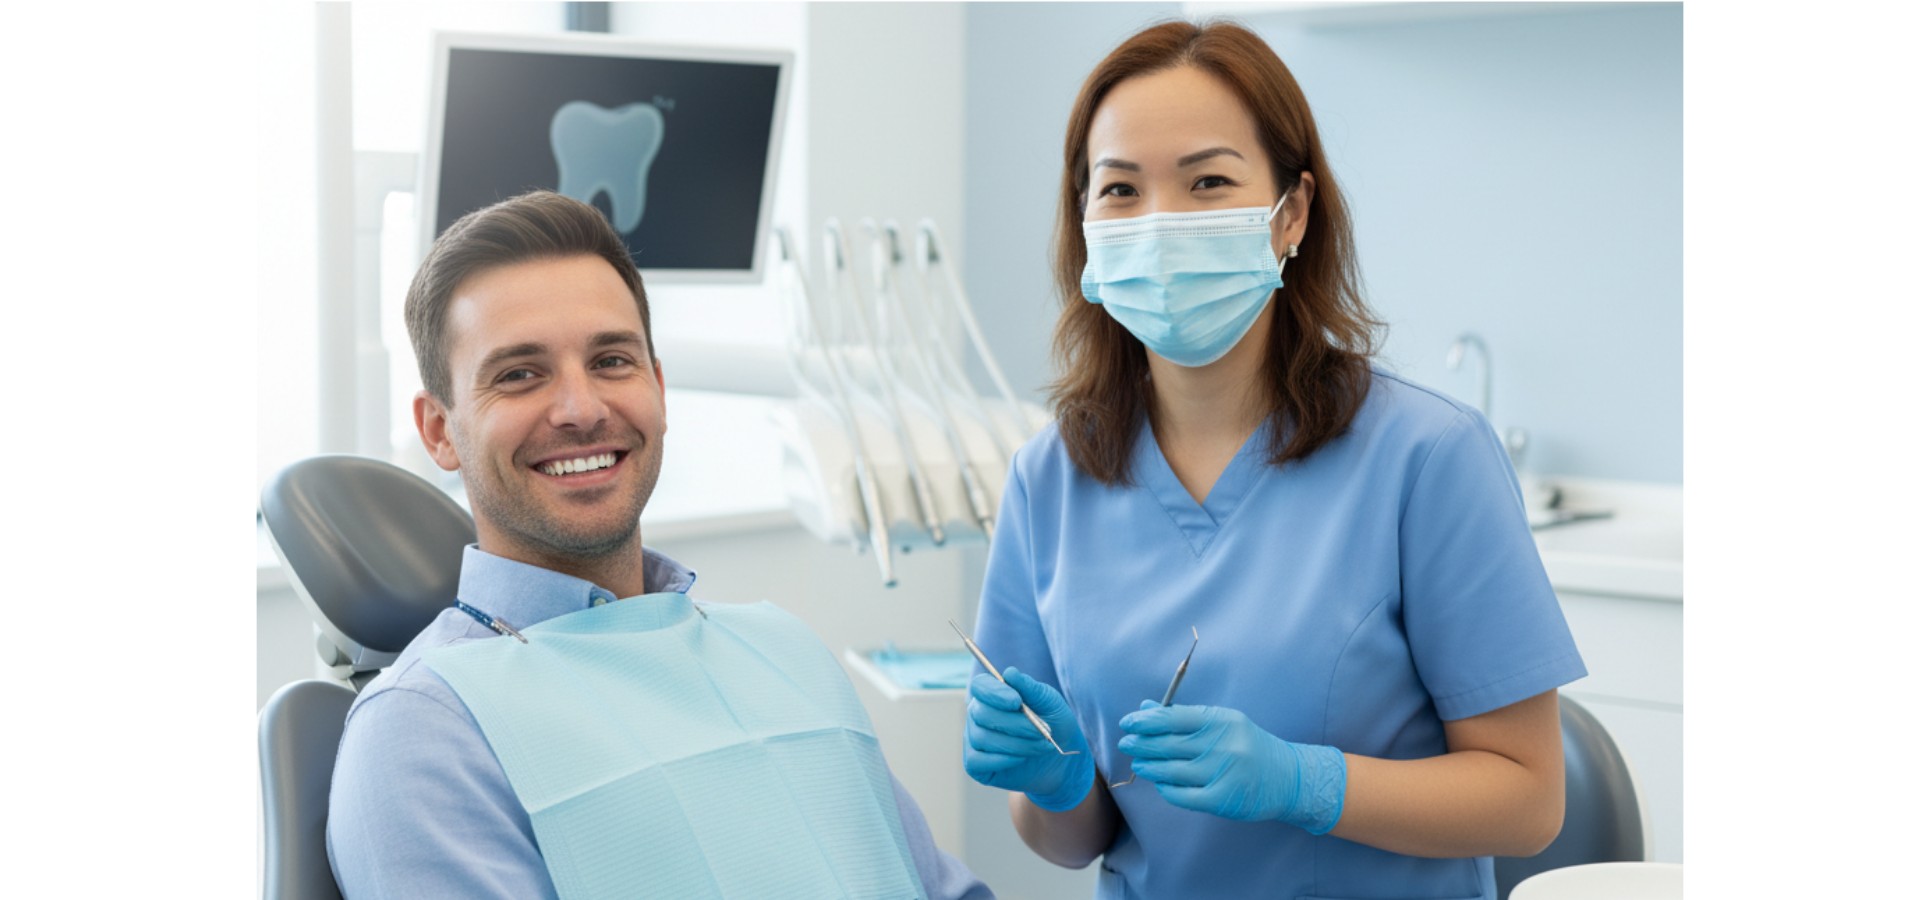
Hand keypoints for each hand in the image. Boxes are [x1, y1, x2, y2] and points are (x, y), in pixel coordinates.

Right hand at [963, 667, 1093, 811]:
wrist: (1061, 760)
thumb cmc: (1054, 724)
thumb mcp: (1050, 703)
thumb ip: (1031, 688)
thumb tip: (1010, 673)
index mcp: (993, 694)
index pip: (980, 686)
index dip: (994, 693)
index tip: (1016, 701)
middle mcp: (978, 714)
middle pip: (982, 714)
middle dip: (1015, 724)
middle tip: (1043, 732)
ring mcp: (973, 739)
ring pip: (983, 738)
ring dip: (1017, 744)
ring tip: (1042, 746)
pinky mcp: (974, 764)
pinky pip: (977, 761)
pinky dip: (1004, 760)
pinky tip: (1022, 759)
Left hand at [1118, 702, 1345, 832]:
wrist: (1287, 778)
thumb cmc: (1248, 745)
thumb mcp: (1221, 723)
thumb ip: (1184, 716)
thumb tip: (1146, 708)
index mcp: (1221, 721)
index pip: (1174, 717)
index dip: (1146, 720)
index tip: (1128, 722)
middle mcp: (1222, 746)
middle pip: (1168, 744)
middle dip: (1141, 744)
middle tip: (1126, 743)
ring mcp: (1222, 774)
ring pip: (1171, 771)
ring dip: (1149, 766)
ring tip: (1139, 763)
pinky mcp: (1222, 800)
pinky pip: (1183, 795)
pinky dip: (1167, 789)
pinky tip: (1160, 784)